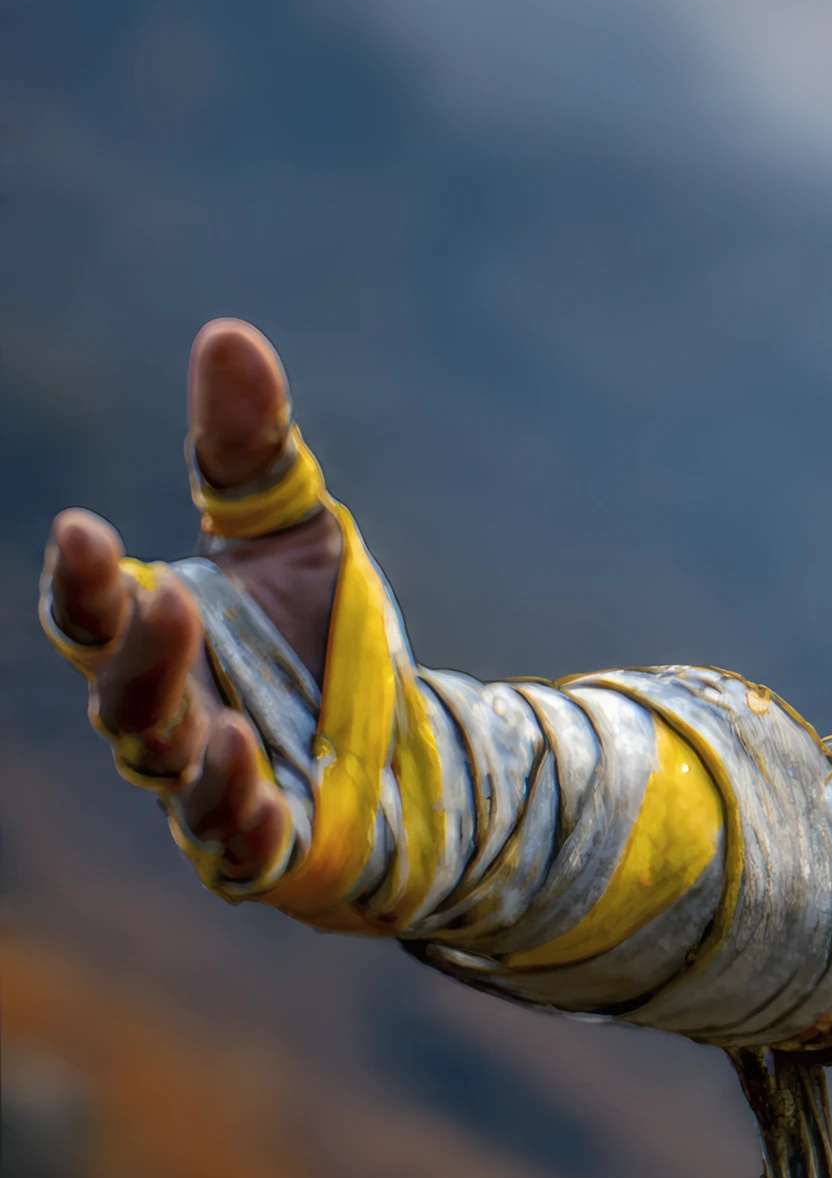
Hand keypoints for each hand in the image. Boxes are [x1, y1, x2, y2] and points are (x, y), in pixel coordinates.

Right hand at [42, 320, 342, 877]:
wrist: (404, 744)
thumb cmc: (320, 639)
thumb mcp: (295, 536)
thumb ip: (252, 450)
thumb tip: (228, 333)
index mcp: (156, 642)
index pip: (91, 614)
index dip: (81, 579)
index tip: (86, 529)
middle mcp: (167, 719)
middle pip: (123, 697)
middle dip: (138, 656)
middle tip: (167, 601)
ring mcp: (211, 788)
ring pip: (173, 774)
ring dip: (188, 748)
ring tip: (226, 719)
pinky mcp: (271, 844)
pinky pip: (239, 842)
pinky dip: (241, 815)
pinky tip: (261, 780)